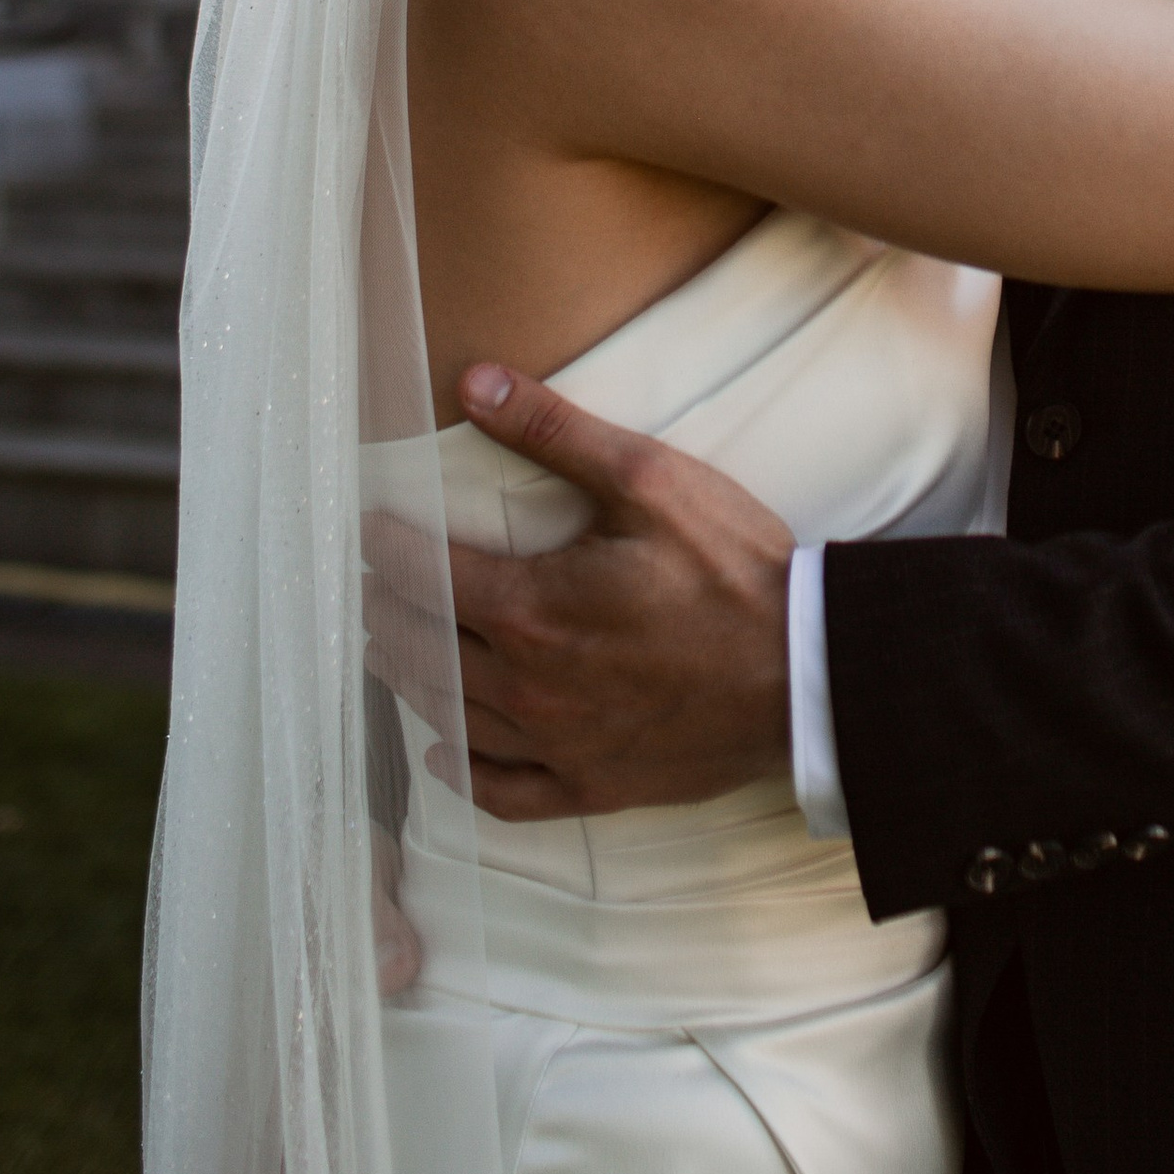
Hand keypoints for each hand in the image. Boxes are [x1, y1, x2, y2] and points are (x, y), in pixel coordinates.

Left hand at [361, 366, 795, 820]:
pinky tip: (444, 755)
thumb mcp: (648, 479)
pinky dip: (463, 773)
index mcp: (531, 606)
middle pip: (424, 650)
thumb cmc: (734, 569)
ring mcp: (556, 744)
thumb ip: (554, 430)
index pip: (425, 576)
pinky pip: (502, 791)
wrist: (806, 674)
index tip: (367, 532)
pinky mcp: (592, 786)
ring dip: (412, 681)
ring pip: (451, 716)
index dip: (386, 550)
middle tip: (370, 593)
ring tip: (390, 655)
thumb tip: (474, 382)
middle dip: (388, 615)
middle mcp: (526, 685)